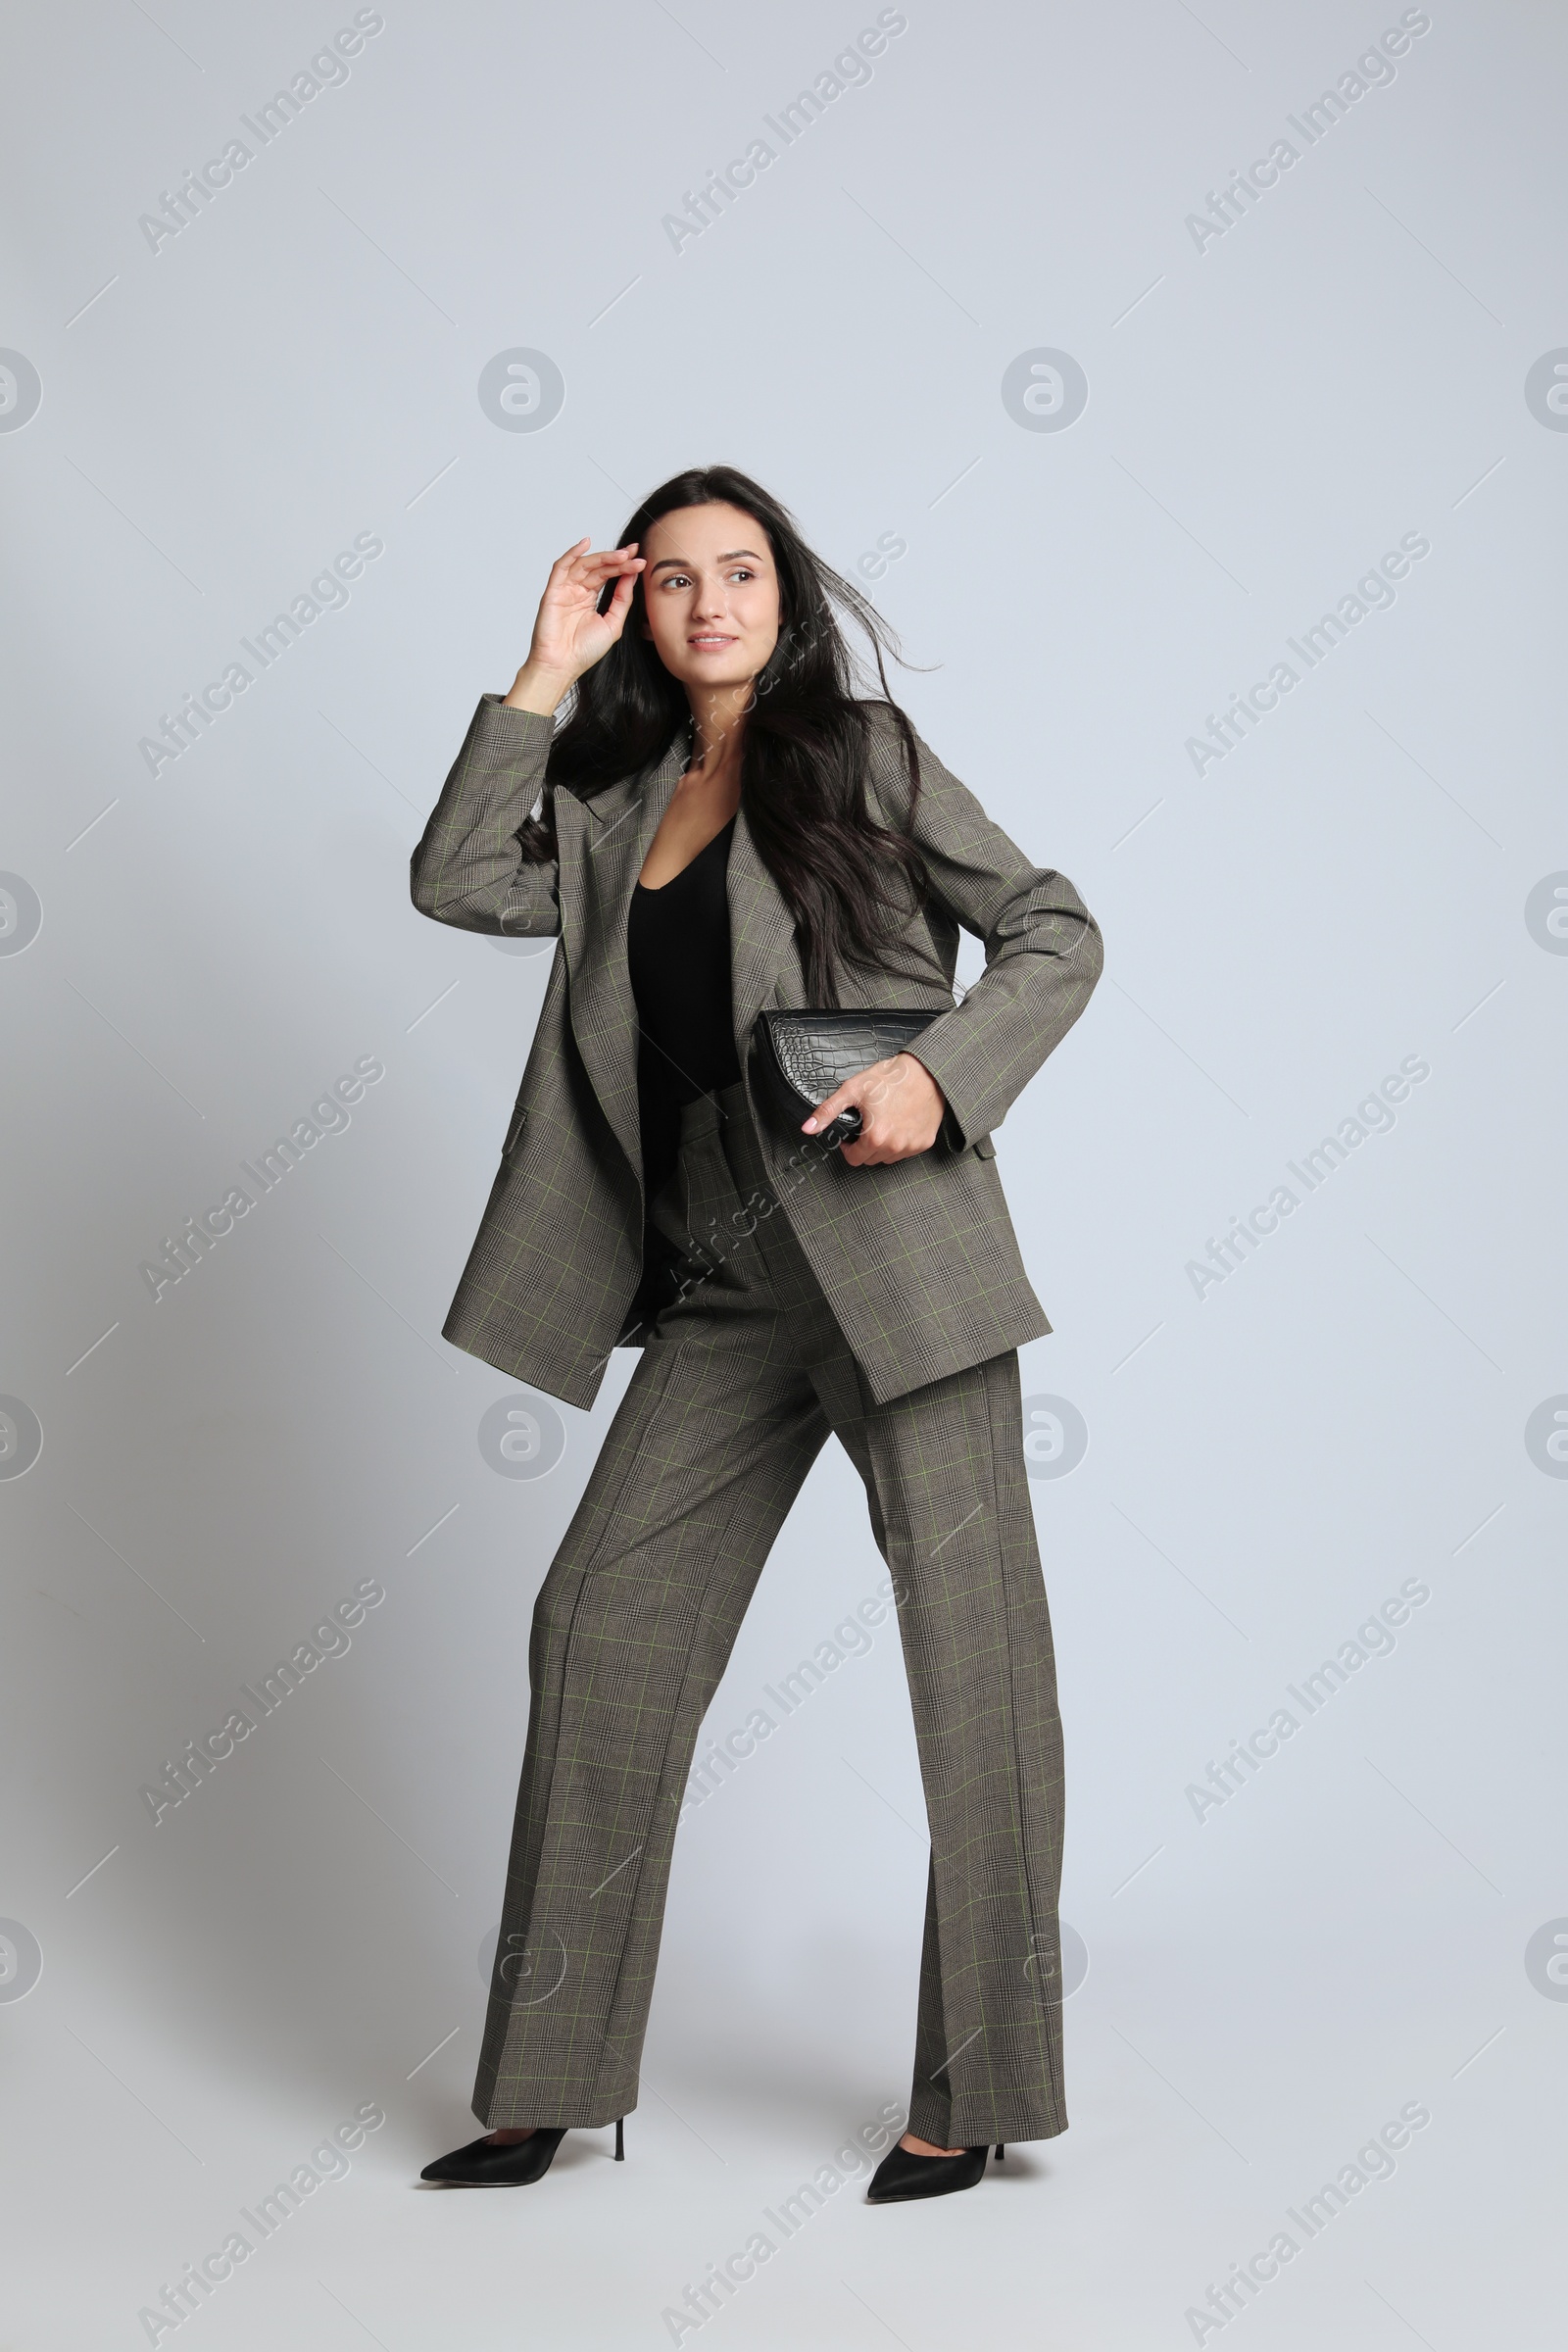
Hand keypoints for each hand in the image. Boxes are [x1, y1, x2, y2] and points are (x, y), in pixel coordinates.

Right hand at [504, 537, 645, 710]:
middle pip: (599, 568)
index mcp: (590, 598)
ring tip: (622, 555)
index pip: (609, 575)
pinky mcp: (553, 591)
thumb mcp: (613, 623)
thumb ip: (622, 600)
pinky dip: (572, 553)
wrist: (562, 666)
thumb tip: (631, 576)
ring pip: (585, 565)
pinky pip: (562, 567)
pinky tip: (586, 544)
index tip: (641, 560)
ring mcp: (565, 589)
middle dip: (618, 560)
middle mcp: (578, 591)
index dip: (624, 566)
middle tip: (635, 555)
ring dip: (603, 557)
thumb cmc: (584, 651)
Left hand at [803, 1051, 946, 1165]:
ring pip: (888, 1158)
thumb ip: (828, 1111)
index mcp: (875, 1137)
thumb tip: (808, 1128)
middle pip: (870, 1160)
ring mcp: (912, 1146)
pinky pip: (906, 1152)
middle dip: (864, 1147)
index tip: (851, 1134)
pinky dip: (900, 1143)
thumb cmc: (892, 1078)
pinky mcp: (925, 1142)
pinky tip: (899, 1124)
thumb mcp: (853, 1090)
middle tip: (867, 1125)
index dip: (848, 1147)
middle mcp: (895, 1146)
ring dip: (882, 1147)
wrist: (926, 1071)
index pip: (854, 1159)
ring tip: (883, 1123)